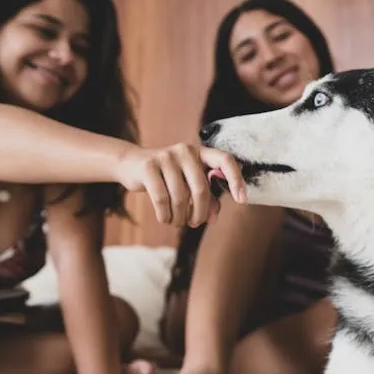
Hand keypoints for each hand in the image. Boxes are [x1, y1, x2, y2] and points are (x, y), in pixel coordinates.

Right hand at [114, 143, 246, 226]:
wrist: (132, 164)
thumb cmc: (168, 177)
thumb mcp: (188, 184)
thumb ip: (207, 198)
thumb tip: (214, 218)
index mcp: (200, 152)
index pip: (225, 160)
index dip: (236, 180)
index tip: (242, 201)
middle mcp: (185, 150)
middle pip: (201, 189)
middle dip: (200, 213)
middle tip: (196, 223)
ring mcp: (166, 157)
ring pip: (180, 198)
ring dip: (180, 217)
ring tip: (177, 222)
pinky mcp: (148, 167)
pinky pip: (162, 199)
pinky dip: (165, 216)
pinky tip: (165, 219)